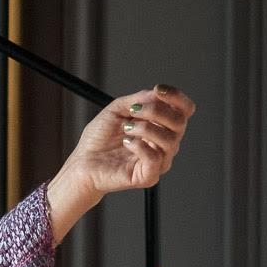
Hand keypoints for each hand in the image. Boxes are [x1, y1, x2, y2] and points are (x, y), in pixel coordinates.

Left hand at [64, 83, 195, 196]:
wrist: (82, 163)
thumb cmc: (99, 139)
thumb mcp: (117, 110)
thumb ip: (138, 99)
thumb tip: (157, 93)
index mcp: (161, 126)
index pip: (184, 110)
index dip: (177, 97)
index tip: (159, 89)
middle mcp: (164, 144)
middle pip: (179, 122)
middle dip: (156, 110)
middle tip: (133, 110)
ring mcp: (159, 161)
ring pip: (169, 140)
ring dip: (145, 128)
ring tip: (126, 128)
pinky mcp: (148, 176)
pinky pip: (155, 158)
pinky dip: (139, 145)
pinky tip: (126, 142)